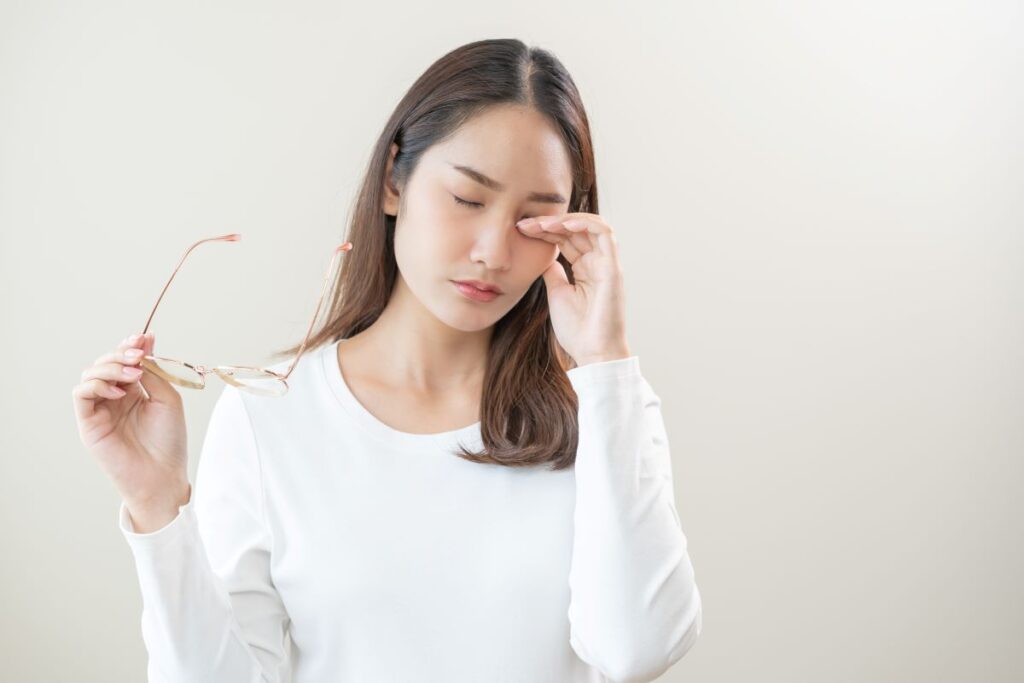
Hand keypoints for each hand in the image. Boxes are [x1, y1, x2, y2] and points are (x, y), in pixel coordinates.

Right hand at [72, 333, 189, 513]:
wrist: (162, 475)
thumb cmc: (169, 440)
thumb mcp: (167, 398)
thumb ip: (153, 371)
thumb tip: (145, 341)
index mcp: (135, 390)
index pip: (124, 360)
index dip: (130, 345)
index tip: (143, 338)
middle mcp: (114, 397)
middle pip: (106, 362)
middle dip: (121, 353)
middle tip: (138, 354)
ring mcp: (99, 410)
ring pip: (90, 374)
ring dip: (110, 366)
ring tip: (134, 373)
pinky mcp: (88, 423)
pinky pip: (81, 395)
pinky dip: (97, 386)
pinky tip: (119, 392)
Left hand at [516, 212, 631, 366]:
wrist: (592, 352)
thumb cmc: (577, 329)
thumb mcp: (557, 293)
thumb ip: (553, 272)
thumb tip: (544, 256)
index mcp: (585, 268)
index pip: (566, 239)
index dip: (544, 231)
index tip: (521, 230)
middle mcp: (598, 262)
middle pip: (575, 230)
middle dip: (549, 223)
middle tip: (524, 223)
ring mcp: (607, 264)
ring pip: (591, 226)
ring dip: (565, 220)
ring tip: (542, 223)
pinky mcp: (613, 268)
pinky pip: (605, 234)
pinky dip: (585, 224)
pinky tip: (563, 225)